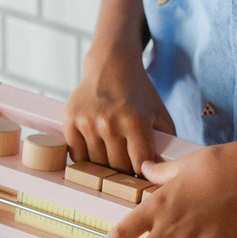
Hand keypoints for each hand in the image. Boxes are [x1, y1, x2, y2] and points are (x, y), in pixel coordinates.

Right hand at [64, 51, 174, 174]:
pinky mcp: (70, 121)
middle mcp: (110, 123)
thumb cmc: (138, 94)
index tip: (143, 170)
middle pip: (118, 167)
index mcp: (135, 121)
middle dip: (125, 168)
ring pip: (97, 164)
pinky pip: (77, 156)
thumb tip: (162, 171)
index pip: (139, 164)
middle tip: (128, 160)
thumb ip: (166, 143)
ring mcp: (88, 122)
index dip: (143, 171)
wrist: (110, 66)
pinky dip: (86, 158)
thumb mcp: (160, 114)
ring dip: (105, 164)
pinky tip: (96, 148)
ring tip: (112, 152)